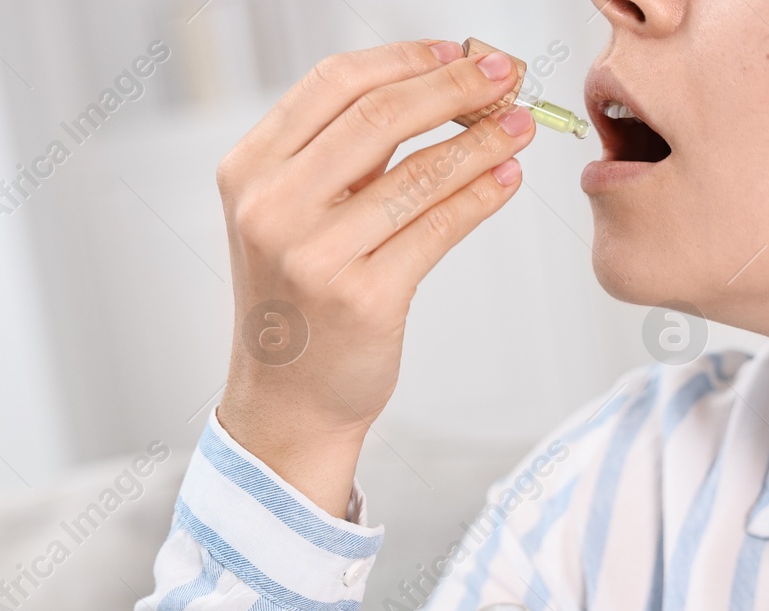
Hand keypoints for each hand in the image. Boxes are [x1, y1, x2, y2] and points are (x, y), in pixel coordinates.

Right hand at [214, 40, 535, 515]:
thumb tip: (436, 85)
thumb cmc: (297, 302)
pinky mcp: (363, 299)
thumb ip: (339, 155)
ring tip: (520, 126)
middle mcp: (271, 211)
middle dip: (457, 86)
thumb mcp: (289, 215)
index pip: (334, 84)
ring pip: (421, 173)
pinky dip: (482, 195)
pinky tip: (505, 179)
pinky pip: (440, 228)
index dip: (406, 58)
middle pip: (380, 116)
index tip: (457, 52)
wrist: (287, 400)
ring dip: (485, 140)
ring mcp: (314, 258)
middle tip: (506, 75)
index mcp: (248, 173)